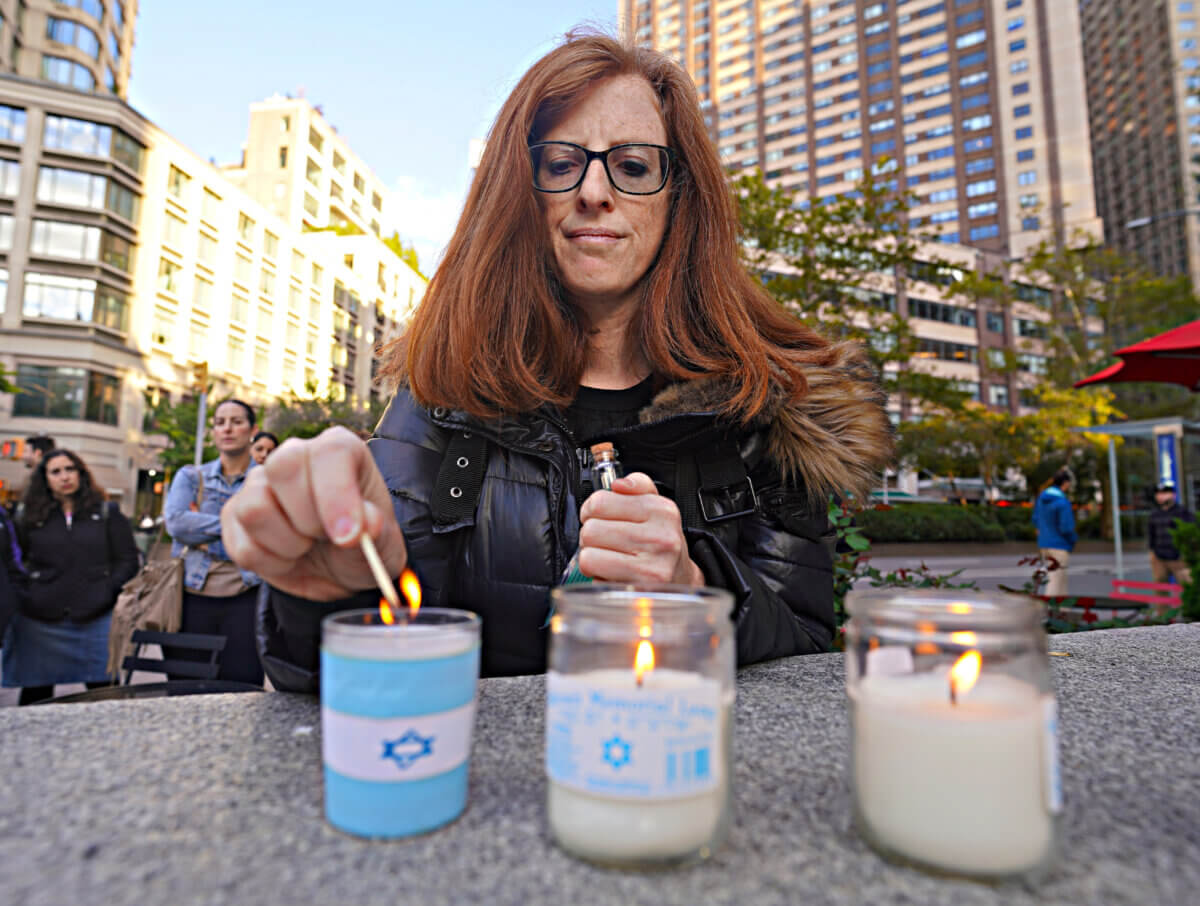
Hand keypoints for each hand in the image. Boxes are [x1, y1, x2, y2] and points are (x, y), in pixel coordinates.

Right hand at [220, 427, 406, 600]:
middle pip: (282, 468)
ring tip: (308, 546)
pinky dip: (273, 564)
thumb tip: (367, 523)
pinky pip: (243, 546)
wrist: (341, 569)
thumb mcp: (382, 543)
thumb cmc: (364, 545)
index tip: (349, 536)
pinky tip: (291, 557)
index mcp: (338, 449)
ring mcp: (258, 484)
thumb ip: (376, 531)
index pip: (328, 452)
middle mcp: (295, 456)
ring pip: (255, 507)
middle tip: (328, 537)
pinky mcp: (234, 516)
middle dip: (309, 519)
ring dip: (289, 544)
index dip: (336, 494)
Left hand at [577, 472, 703, 585]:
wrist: (681, 581)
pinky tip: (614, 574)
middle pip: (591, 530)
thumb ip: (639, 485)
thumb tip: (619, 484)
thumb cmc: (661, 544)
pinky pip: (596, 579)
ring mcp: (651, 567)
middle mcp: (660, 538)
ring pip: (589, 556)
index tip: (598, 517)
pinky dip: (599, 578)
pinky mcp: (639, 590)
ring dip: (592, 559)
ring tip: (609, 558)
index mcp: (662, 511)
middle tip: (604, 542)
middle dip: (591, 537)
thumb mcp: (657, 508)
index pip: (600, 502)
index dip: (590, 510)